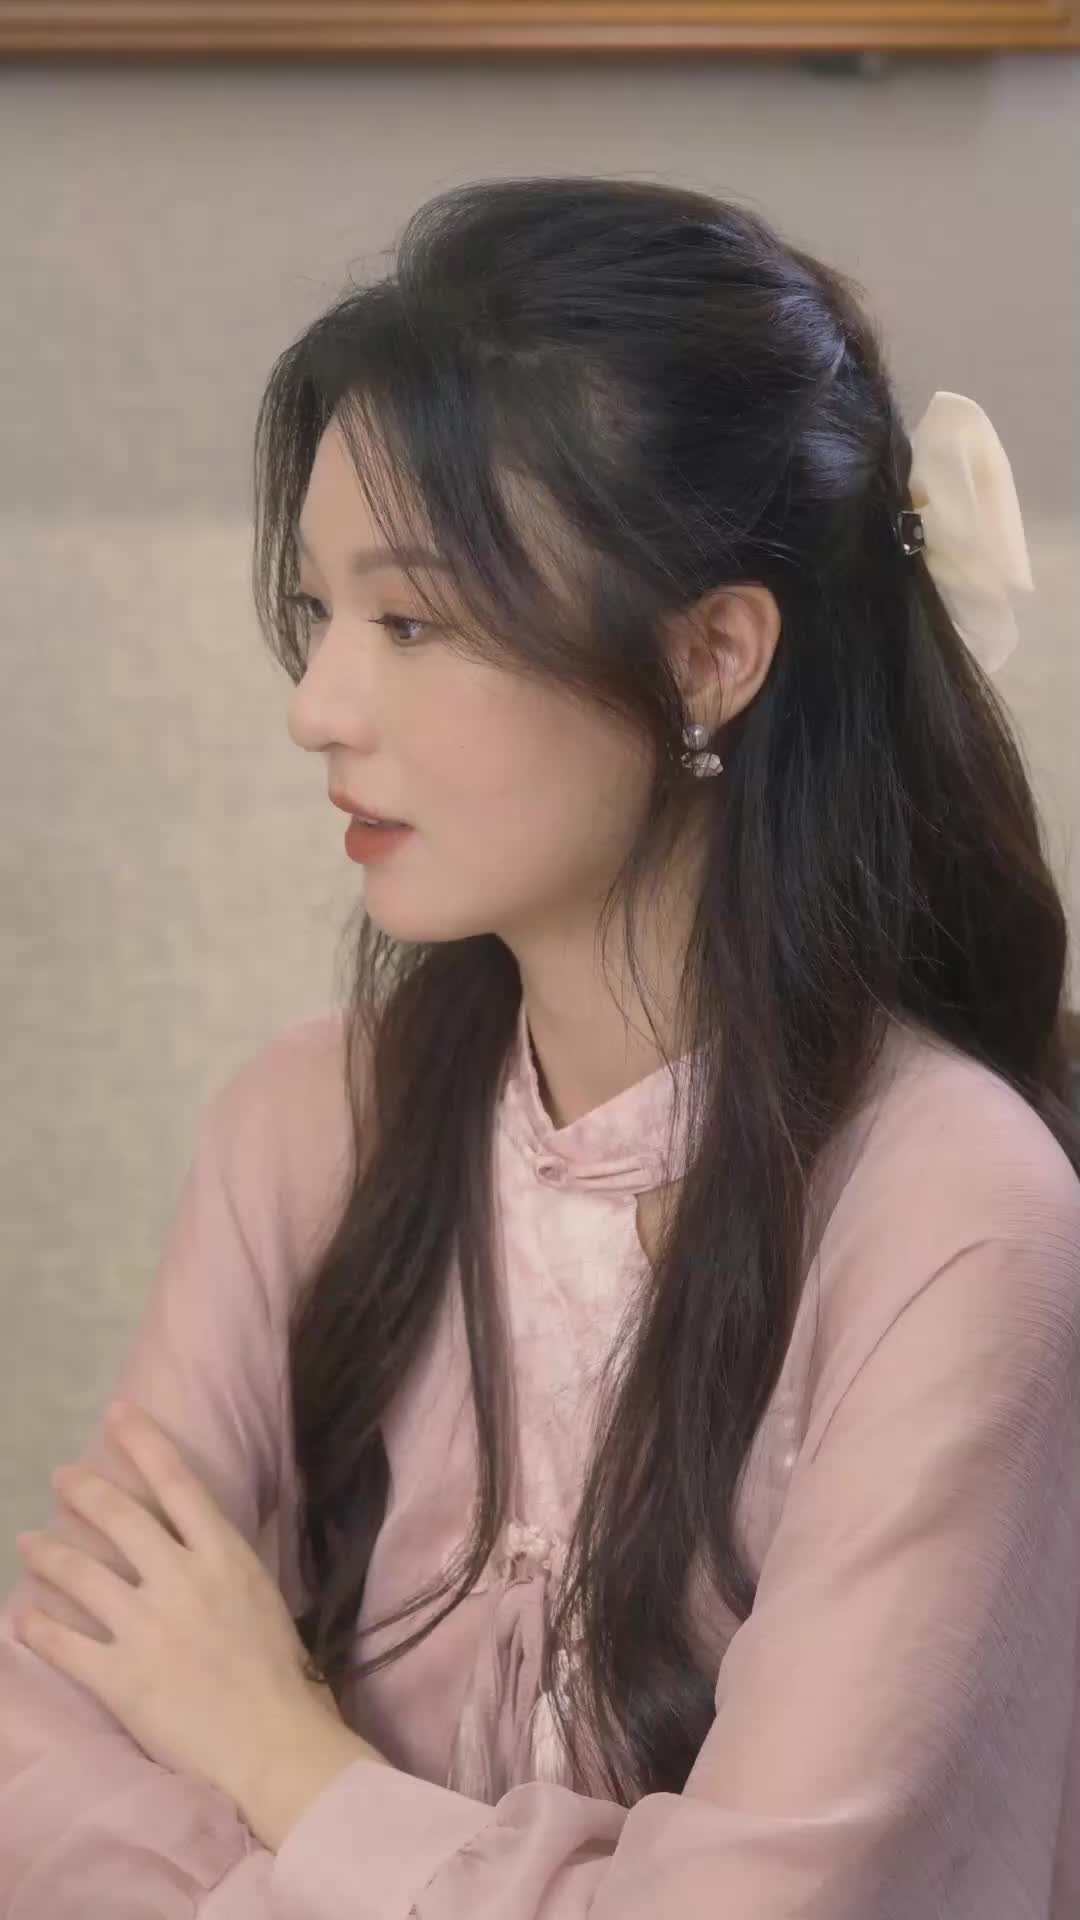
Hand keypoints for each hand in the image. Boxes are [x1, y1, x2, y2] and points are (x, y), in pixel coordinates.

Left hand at [13, 1399, 383, 1842]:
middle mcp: (181, 1579)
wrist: (273, 1745)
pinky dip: (36, 1624)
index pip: (176, 1482)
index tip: (117, 1412)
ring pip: (80, 1573)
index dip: (143, 1442)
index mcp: (223, 1556)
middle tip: (62, 1478)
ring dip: (47, 1553)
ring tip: (28, 1541)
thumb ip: (223, 1561)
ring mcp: (147, 1627)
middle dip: (82, 1490)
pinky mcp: (120, 1677)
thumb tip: (197, 1533)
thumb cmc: (279, 1672)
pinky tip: (22, 1614)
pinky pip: (63, 1643)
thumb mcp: (262, 1594)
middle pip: (119, 1517)